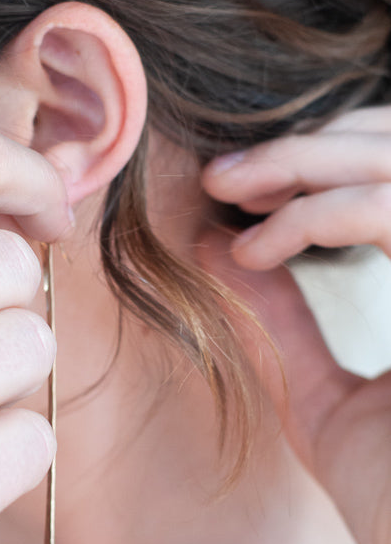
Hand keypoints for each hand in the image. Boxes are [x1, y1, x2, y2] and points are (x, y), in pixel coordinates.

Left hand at [200, 105, 390, 543]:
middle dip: (308, 145)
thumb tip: (217, 246)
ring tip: (229, 190)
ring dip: (305, 162)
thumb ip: (282, 320)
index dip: (325, 160)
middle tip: (223, 172)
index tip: (238, 187)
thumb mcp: (325, 398)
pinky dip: (316, 214)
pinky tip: (256, 250)